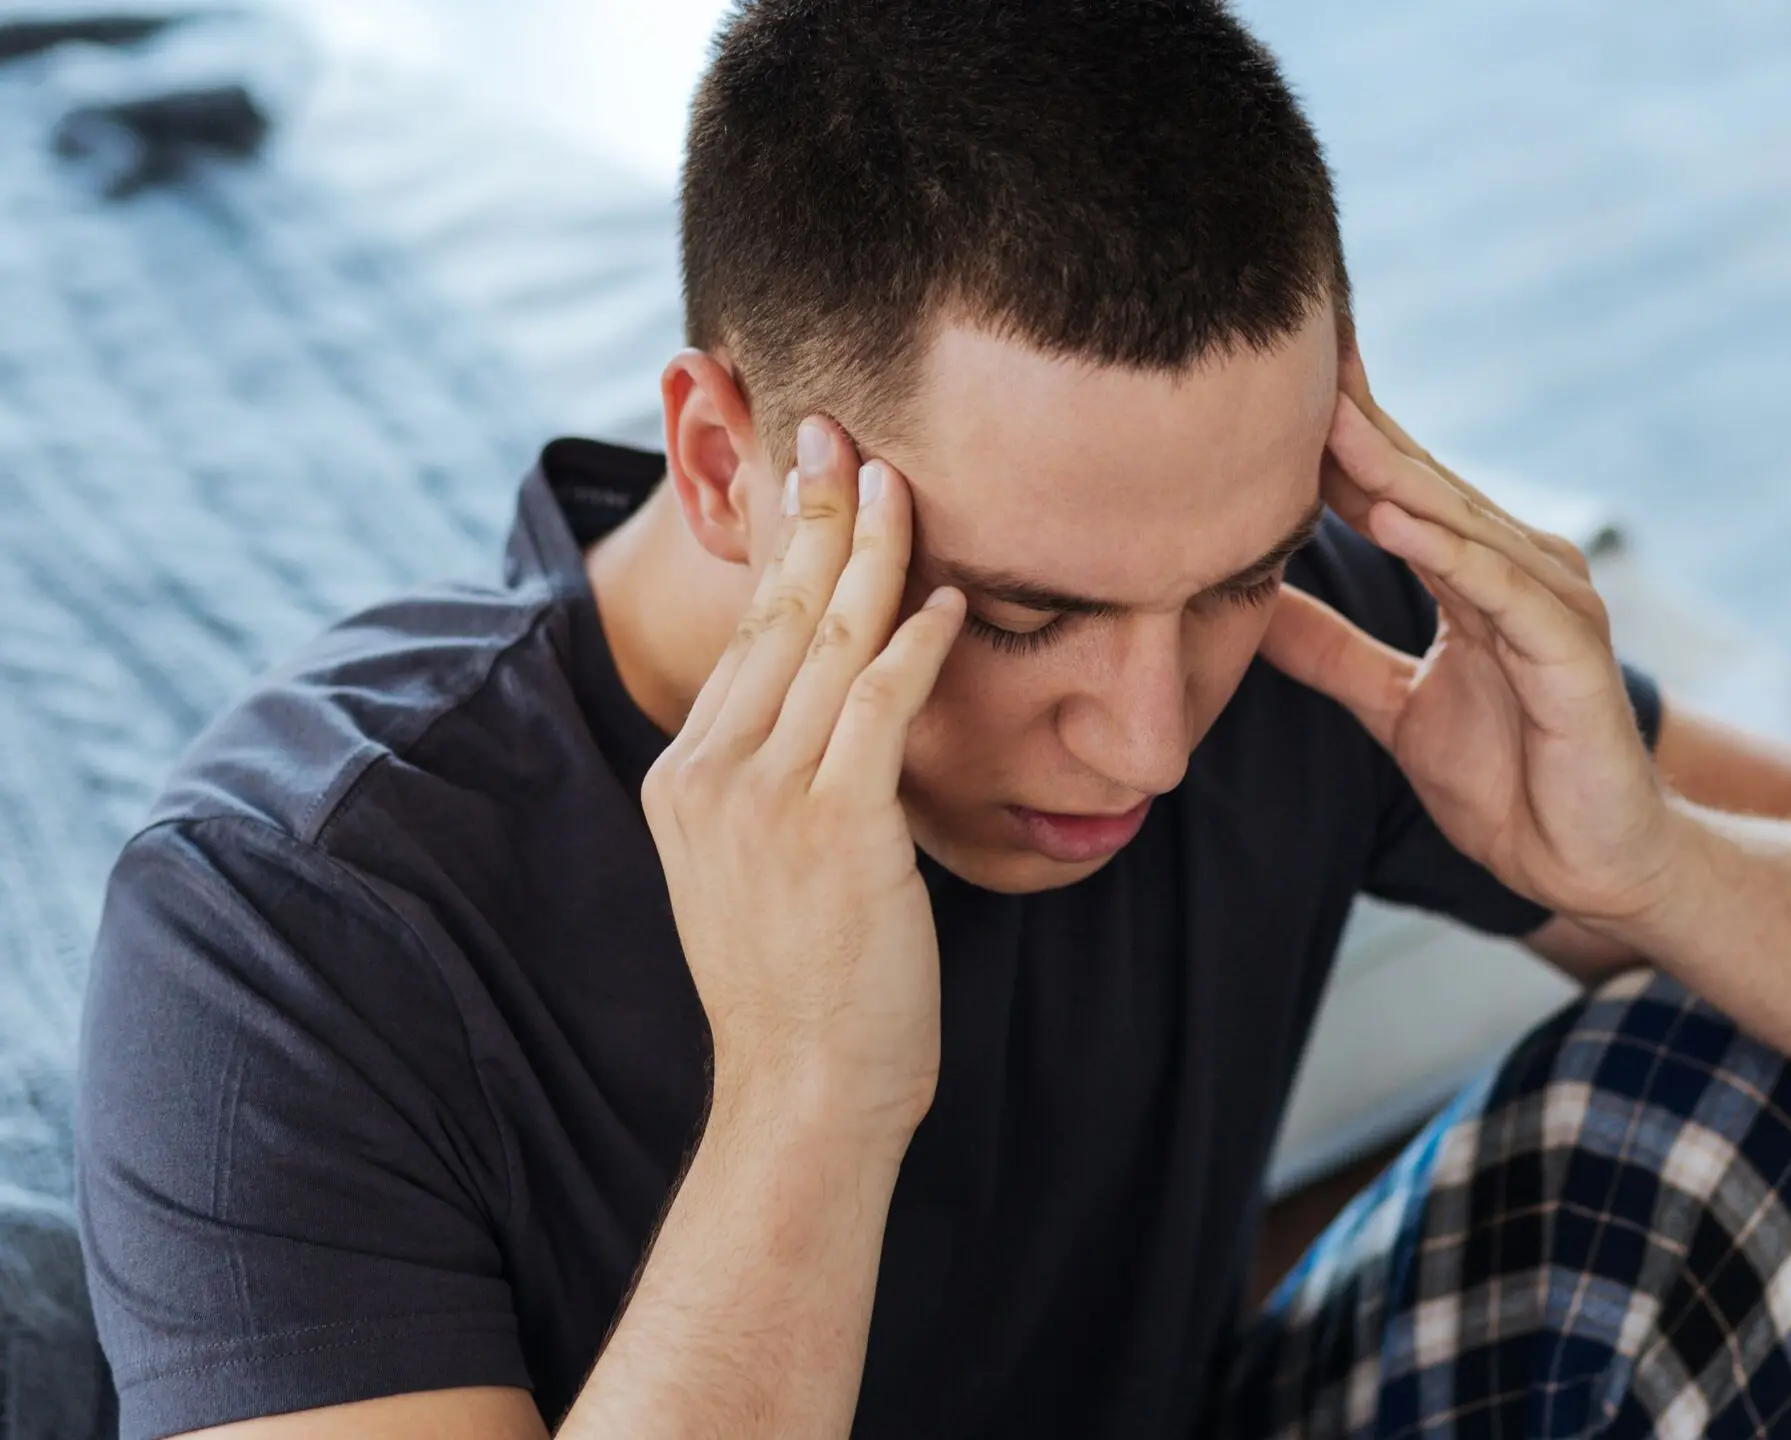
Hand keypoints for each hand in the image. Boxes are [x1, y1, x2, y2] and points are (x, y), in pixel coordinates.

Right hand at [640, 416, 966, 1142]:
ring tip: (899, 479)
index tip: (805, 474)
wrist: (804, 1090)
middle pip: (772, 613)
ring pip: (824, 641)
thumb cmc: (804, 988)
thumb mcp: (756, 869)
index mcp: (684, 776)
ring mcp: (763, 798)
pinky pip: (877, 706)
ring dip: (868, 550)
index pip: (743, 635)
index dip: (781, 548)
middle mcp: (708, 773)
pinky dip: (913, 643)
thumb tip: (830, 722)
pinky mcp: (833, 828)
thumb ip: (775, 786)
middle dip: (808, 510)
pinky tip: (946, 597)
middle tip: (835, 428)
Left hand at [1257, 358, 1677, 924]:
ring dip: (1396, 476)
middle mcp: (1521, 570)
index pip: (1401, 487)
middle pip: (1428, 486)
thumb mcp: (1393, 706)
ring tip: (1331, 429)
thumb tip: (1249, 603)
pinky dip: (1452, 553)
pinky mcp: (1571, 650)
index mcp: (1479, 574)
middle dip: (1362, 429)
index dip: (1343, 437)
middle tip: (1295, 368)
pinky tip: (1394, 522)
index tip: (1275, 386)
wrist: (1590, 866)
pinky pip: (1502, 590)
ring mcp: (1552, 604)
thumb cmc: (1509, 783)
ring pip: (1462, 525)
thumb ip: (1329, 652)